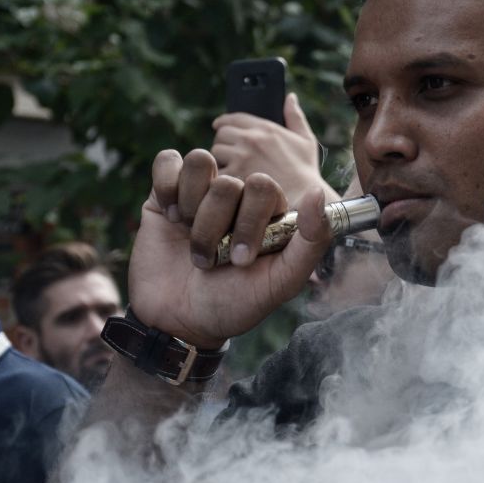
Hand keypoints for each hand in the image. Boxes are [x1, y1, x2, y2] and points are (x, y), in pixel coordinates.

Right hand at [127, 149, 332, 348]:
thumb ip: (311, 242)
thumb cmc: (235, 303)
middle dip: (216, 225)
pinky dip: (167, 186)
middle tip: (211, 260)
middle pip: (229, 181)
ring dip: (191, 208)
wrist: (179, 322)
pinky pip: (168, 160)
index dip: (249, 221)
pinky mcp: (165, 192)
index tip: (240, 261)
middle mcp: (237, 198)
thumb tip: (318, 193)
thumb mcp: (281, 282)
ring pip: (200, 162)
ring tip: (188, 237)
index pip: (263, 187)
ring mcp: (201, 192)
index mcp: (268, 213)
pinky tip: (170, 216)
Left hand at [211, 93, 341, 207]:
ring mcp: (241, 159)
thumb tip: (290, 97)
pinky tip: (230, 185)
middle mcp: (250, 140)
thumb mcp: (306, 140)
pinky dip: (221, 178)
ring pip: (215, 153)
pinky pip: (217, 172)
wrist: (305, 198)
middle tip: (229, 154)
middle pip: (220, 135)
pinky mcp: (235, 177)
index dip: (224, 123)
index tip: (219, 127)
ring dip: (220, 161)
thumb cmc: (306, 171)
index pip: (233, 118)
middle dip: (223, 143)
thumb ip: (295, 116)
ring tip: (231, 170)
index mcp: (265, 128)